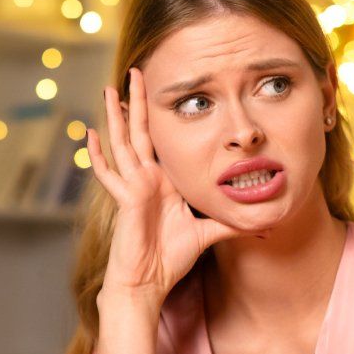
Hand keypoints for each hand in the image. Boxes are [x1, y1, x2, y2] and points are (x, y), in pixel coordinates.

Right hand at [90, 68, 237, 305]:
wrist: (147, 282)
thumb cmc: (170, 259)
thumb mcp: (208, 233)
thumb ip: (230, 223)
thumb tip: (263, 224)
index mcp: (163, 182)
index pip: (160, 141)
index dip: (159, 116)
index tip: (160, 90)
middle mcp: (146, 179)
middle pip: (140, 132)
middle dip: (137, 101)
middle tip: (135, 70)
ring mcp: (132, 188)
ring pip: (122, 143)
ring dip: (115, 116)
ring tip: (109, 89)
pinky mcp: (125, 200)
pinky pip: (109, 173)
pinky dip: (98, 155)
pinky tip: (90, 135)